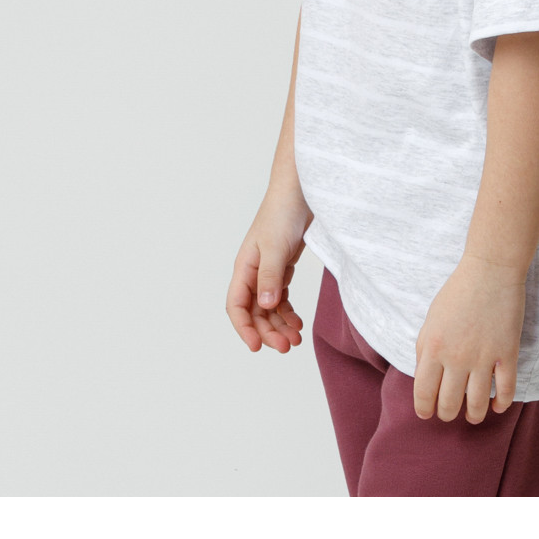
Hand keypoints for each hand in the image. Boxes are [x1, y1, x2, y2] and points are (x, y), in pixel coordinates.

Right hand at [226, 186, 313, 352]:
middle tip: (287, 346)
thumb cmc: (283, 212)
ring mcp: (268, 271)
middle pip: (254, 312)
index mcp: (244, 267)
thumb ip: (270, 276)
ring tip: (296, 339)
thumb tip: (264, 305)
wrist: (301, 191)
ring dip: (280, 325)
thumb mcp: (276, 245)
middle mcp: (253, 272)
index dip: (244, 328)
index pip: (236, 306)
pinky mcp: (283, 267)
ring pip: (269, 308)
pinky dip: (288, 312)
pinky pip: (281, 298)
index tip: (257, 346)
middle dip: (268, 331)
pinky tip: (298, 322)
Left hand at [414, 254, 526, 422]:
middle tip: (449, 412)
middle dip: (447, 414)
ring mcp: (483, 357)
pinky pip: (506, 390)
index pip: (424, 394)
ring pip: (477, 405)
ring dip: (474, 415)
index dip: (424, 409)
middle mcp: (456, 358)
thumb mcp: (431, 319)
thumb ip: (424, 350)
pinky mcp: (507, 353)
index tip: (427, 413)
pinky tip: (496, 406)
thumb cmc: (457, 292)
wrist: (490, 270)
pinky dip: (501, 404)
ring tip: (472, 415)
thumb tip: (424, 379)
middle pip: (449, 404)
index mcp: (433, 348)